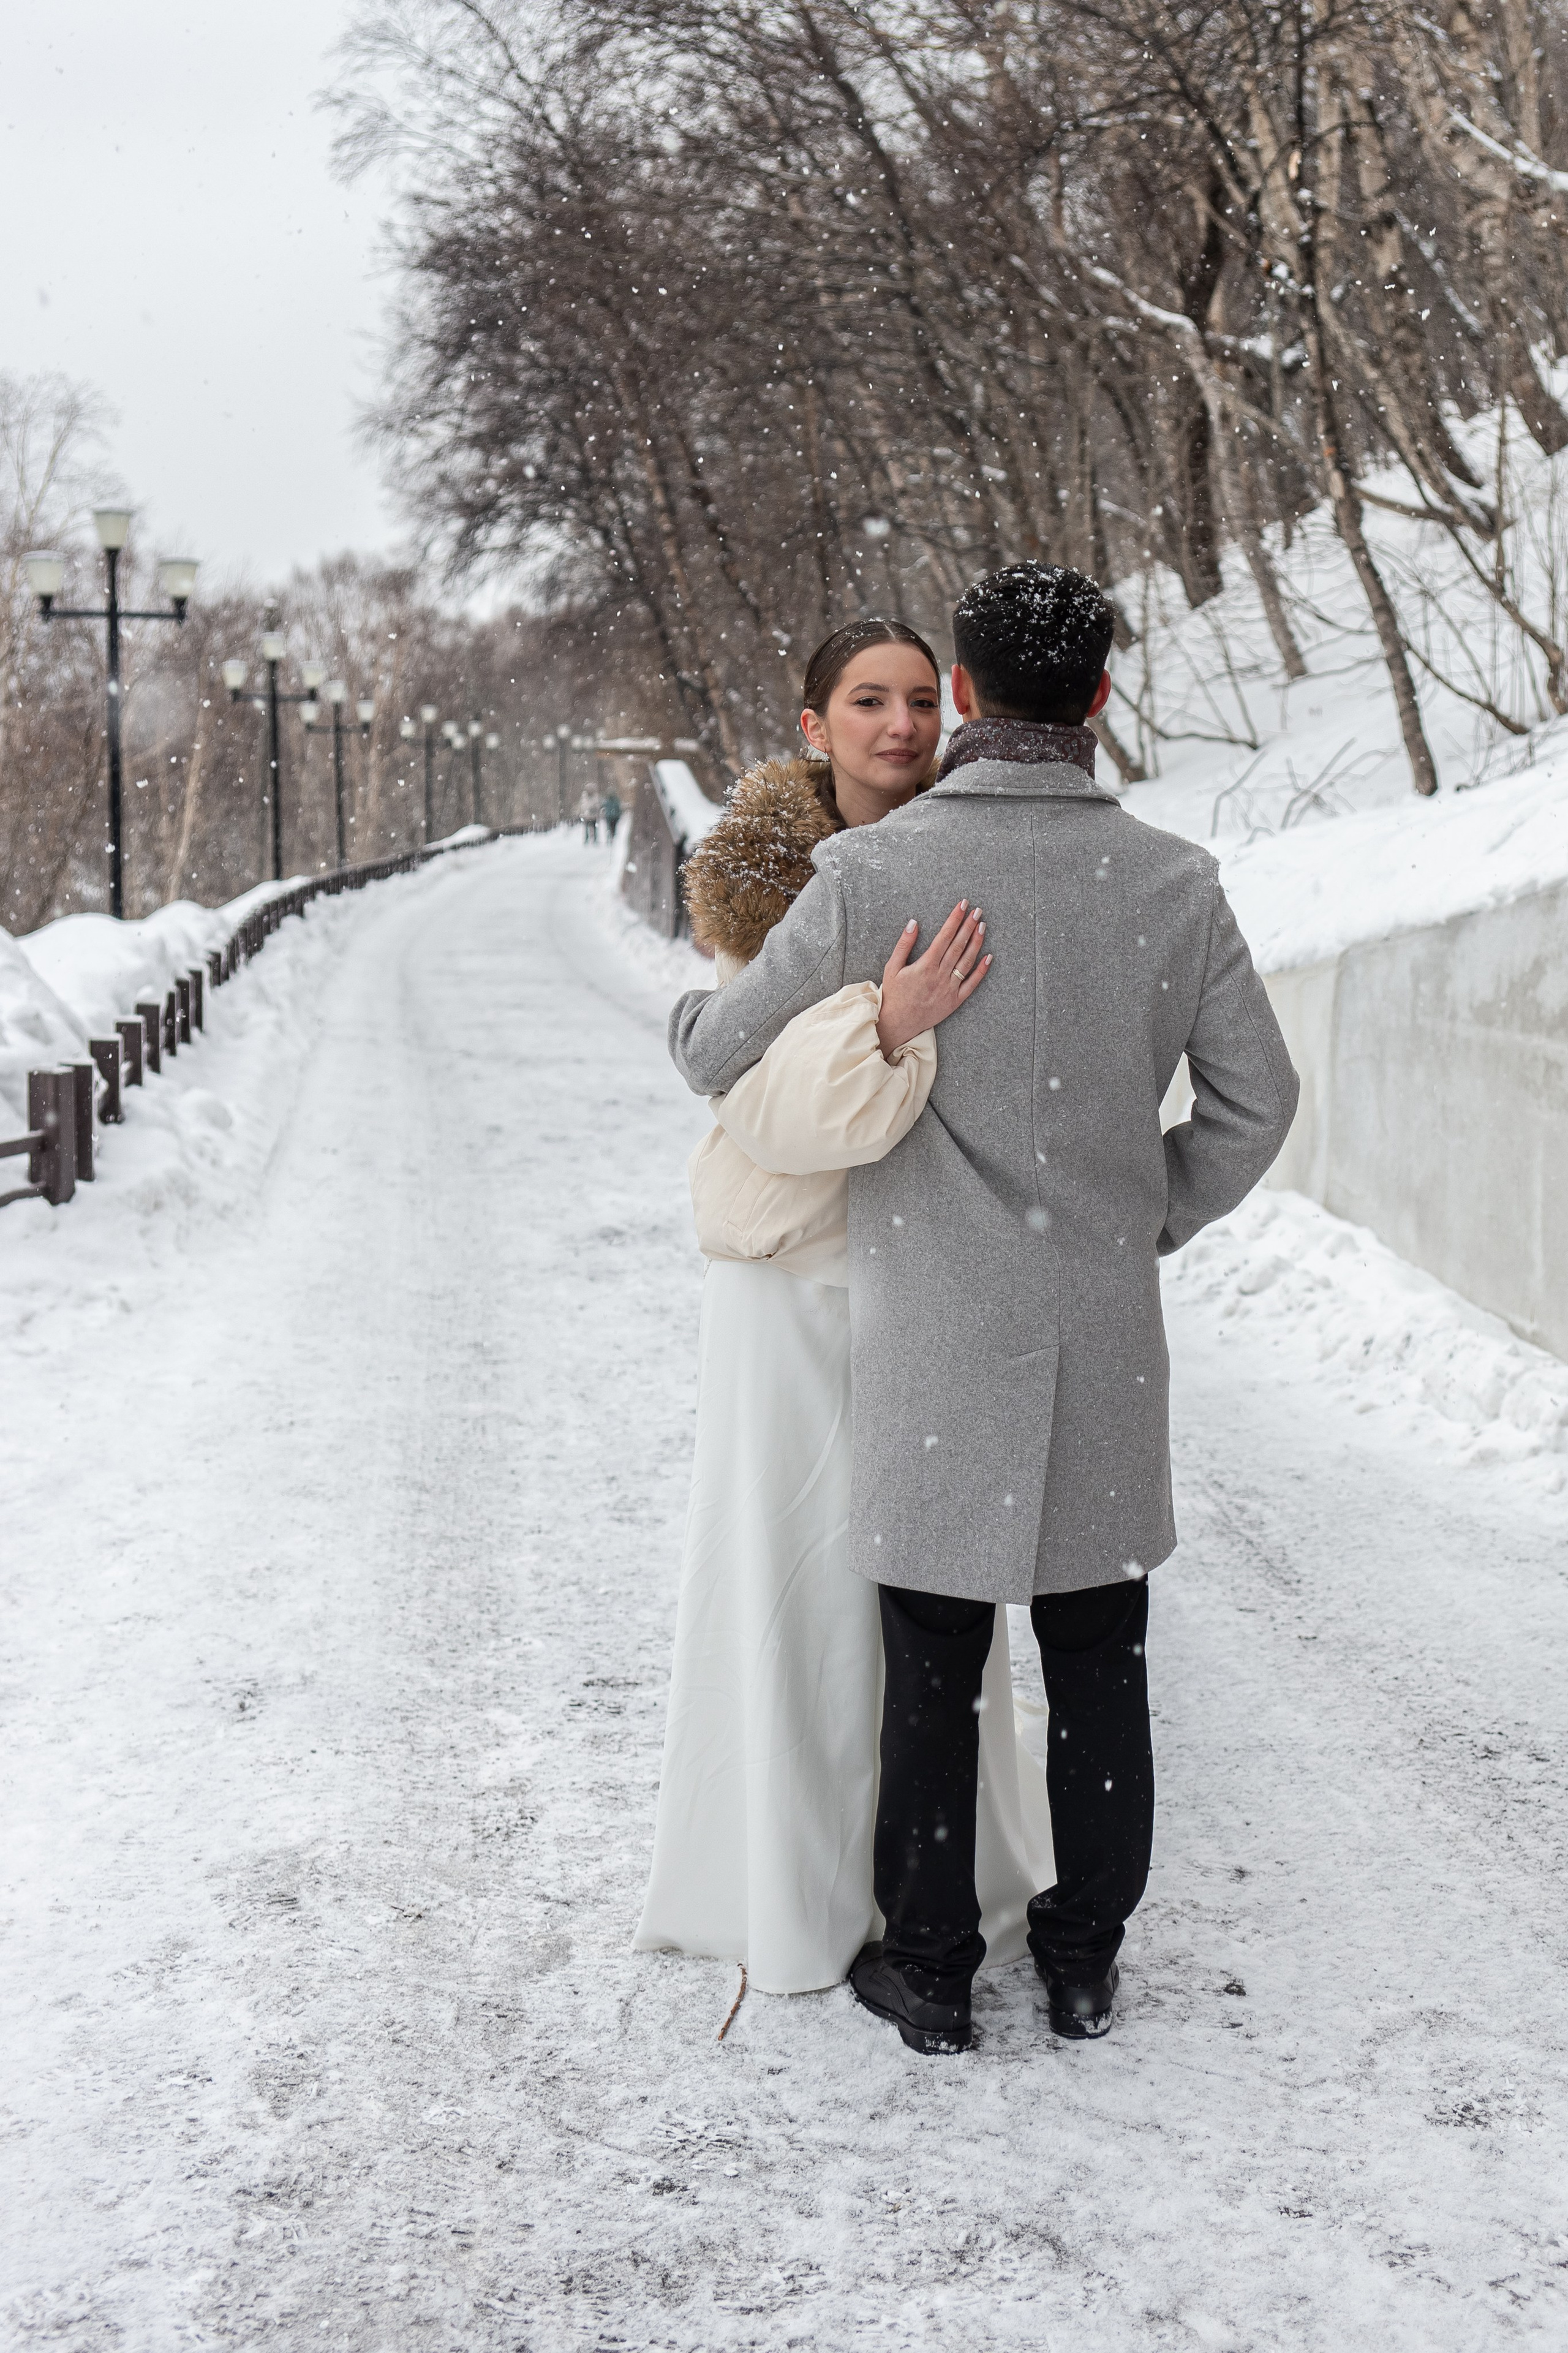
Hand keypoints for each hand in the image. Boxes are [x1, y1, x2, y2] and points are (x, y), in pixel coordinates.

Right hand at [876, 902, 990, 1056]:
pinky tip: (989, 957)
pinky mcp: (955, 1001)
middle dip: (969, 925)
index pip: (944, 936)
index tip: (963, 905)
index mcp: (925, 965)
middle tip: (977, 911)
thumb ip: (904, 944)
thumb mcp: (892, 967)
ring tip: (982, 926)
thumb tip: (914, 922)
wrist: (898, 1023)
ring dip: (976, 942)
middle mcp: (940, 975)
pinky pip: (972, 984)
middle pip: (958, 945)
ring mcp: (950, 988)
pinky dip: (981, 970)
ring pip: (967, 961)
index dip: (955, 919)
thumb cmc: (894, 994)